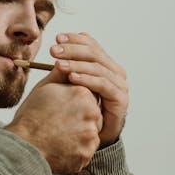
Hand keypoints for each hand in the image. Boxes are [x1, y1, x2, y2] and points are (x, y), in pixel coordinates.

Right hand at [5, 67, 102, 174]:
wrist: (24, 145)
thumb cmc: (31, 116)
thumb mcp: (44, 89)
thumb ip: (60, 75)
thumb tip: (65, 62)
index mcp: (82, 93)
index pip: (88, 95)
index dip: (75, 102)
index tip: (62, 109)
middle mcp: (92, 112)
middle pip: (93, 114)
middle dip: (80, 118)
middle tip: (60, 123)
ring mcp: (91, 134)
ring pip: (91, 132)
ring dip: (80, 134)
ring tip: (59, 135)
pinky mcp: (88, 153)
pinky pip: (87, 150)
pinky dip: (77, 150)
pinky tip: (61, 147)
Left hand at [50, 32, 128, 146]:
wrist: (91, 137)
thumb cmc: (80, 108)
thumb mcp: (71, 83)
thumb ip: (68, 65)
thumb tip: (58, 45)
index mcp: (105, 64)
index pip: (91, 45)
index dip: (74, 40)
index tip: (57, 38)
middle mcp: (115, 71)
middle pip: (94, 54)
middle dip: (72, 50)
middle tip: (54, 50)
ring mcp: (120, 84)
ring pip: (97, 68)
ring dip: (76, 64)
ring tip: (57, 64)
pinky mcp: (120, 99)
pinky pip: (102, 84)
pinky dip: (86, 79)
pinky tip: (71, 77)